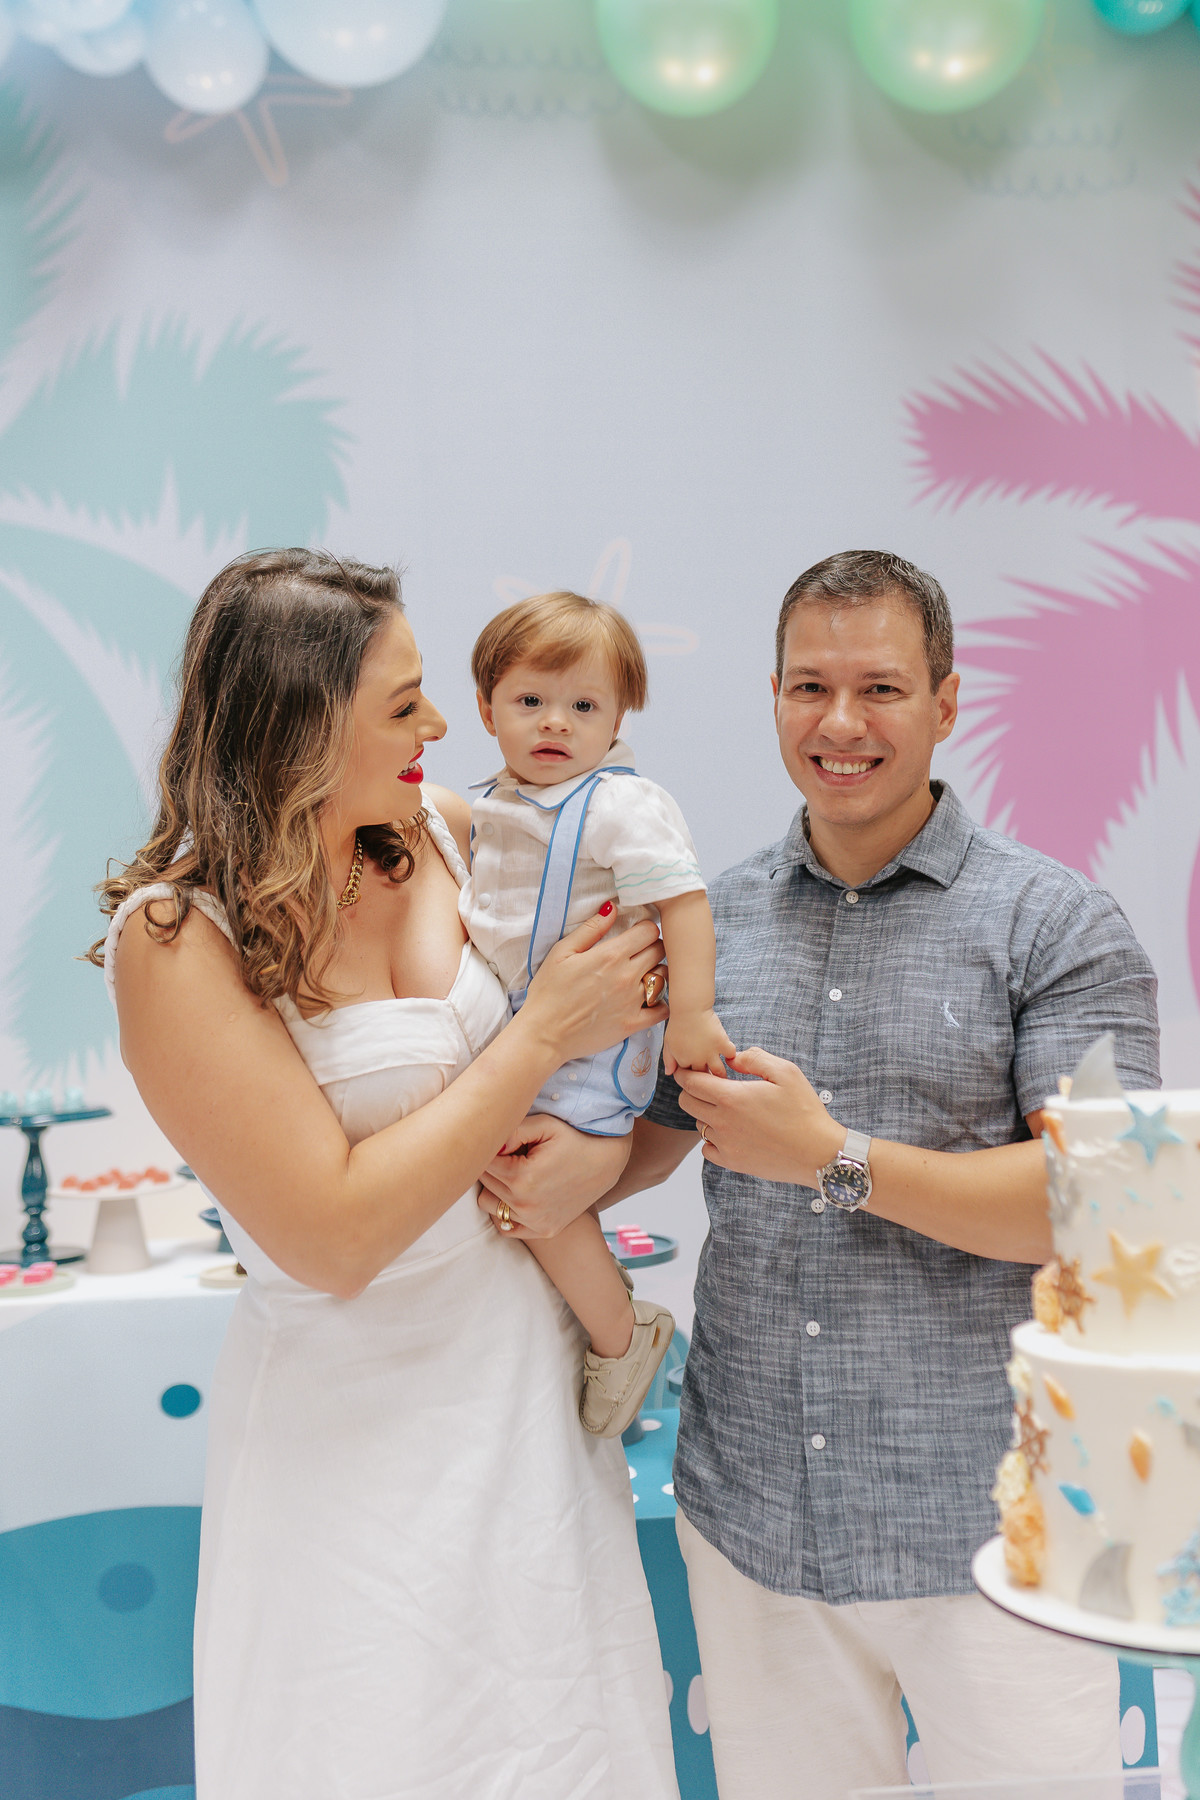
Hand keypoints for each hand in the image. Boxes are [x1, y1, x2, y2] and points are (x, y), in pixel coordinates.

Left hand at [477, 1114, 631, 1237]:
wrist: (606, 1162)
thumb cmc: (574, 1138)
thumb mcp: (545, 1125)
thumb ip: (511, 1130)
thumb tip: (487, 1142)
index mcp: (522, 1178)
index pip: (481, 1163)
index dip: (489, 1148)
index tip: (505, 1141)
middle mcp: (525, 1205)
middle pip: (483, 1183)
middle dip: (492, 1166)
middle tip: (514, 1154)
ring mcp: (534, 1221)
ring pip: (489, 1205)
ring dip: (495, 1189)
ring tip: (515, 1173)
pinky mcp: (543, 1230)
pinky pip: (506, 1226)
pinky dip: (506, 1211)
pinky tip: (519, 1194)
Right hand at [520, 907, 666, 1065]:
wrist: (544, 1034)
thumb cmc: (548, 992)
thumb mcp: (561, 953)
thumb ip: (590, 929)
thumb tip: (612, 908)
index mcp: (610, 955)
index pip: (649, 930)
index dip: (645, 929)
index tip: (637, 935)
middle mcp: (627, 976)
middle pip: (659, 950)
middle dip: (652, 947)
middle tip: (640, 954)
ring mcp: (632, 1001)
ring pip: (664, 977)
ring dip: (657, 973)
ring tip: (643, 976)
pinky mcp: (633, 1024)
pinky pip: (663, 1010)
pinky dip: (661, 1003)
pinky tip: (649, 1001)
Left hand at [663, 1008, 736, 1077]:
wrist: (690, 1008)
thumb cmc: (678, 1023)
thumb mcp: (668, 1042)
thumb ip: (668, 1060)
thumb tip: (670, 1073)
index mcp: (683, 1061)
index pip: (689, 1076)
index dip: (693, 1074)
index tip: (696, 1072)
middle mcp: (697, 1060)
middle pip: (705, 1077)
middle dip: (707, 1078)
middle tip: (711, 1076)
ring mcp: (711, 1053)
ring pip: (719, 1072)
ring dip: (721, 1075)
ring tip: (722, 1075)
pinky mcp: (722, 1043)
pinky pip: (730, 1055)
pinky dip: (731, 1055)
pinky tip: (728, 1054)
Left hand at [673, 1047, 842, 1183]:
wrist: (817, 1153)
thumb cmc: (804, 1111)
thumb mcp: (785, 1073)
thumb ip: (755, 1058)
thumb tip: (733, 1058)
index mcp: (731, 1097)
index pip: (690, 1082)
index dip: (687, 1073)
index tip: (692, 1070)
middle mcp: (722, 1121)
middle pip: (687, 1102)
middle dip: (692, 1090)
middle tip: (710, 1087)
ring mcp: (726, 1144)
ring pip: (698, 1125)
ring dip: (706, 1114)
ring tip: (729, 1110)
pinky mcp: (732, 1162)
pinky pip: (707, 1149)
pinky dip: (713, 1140)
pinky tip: (731, 1132)